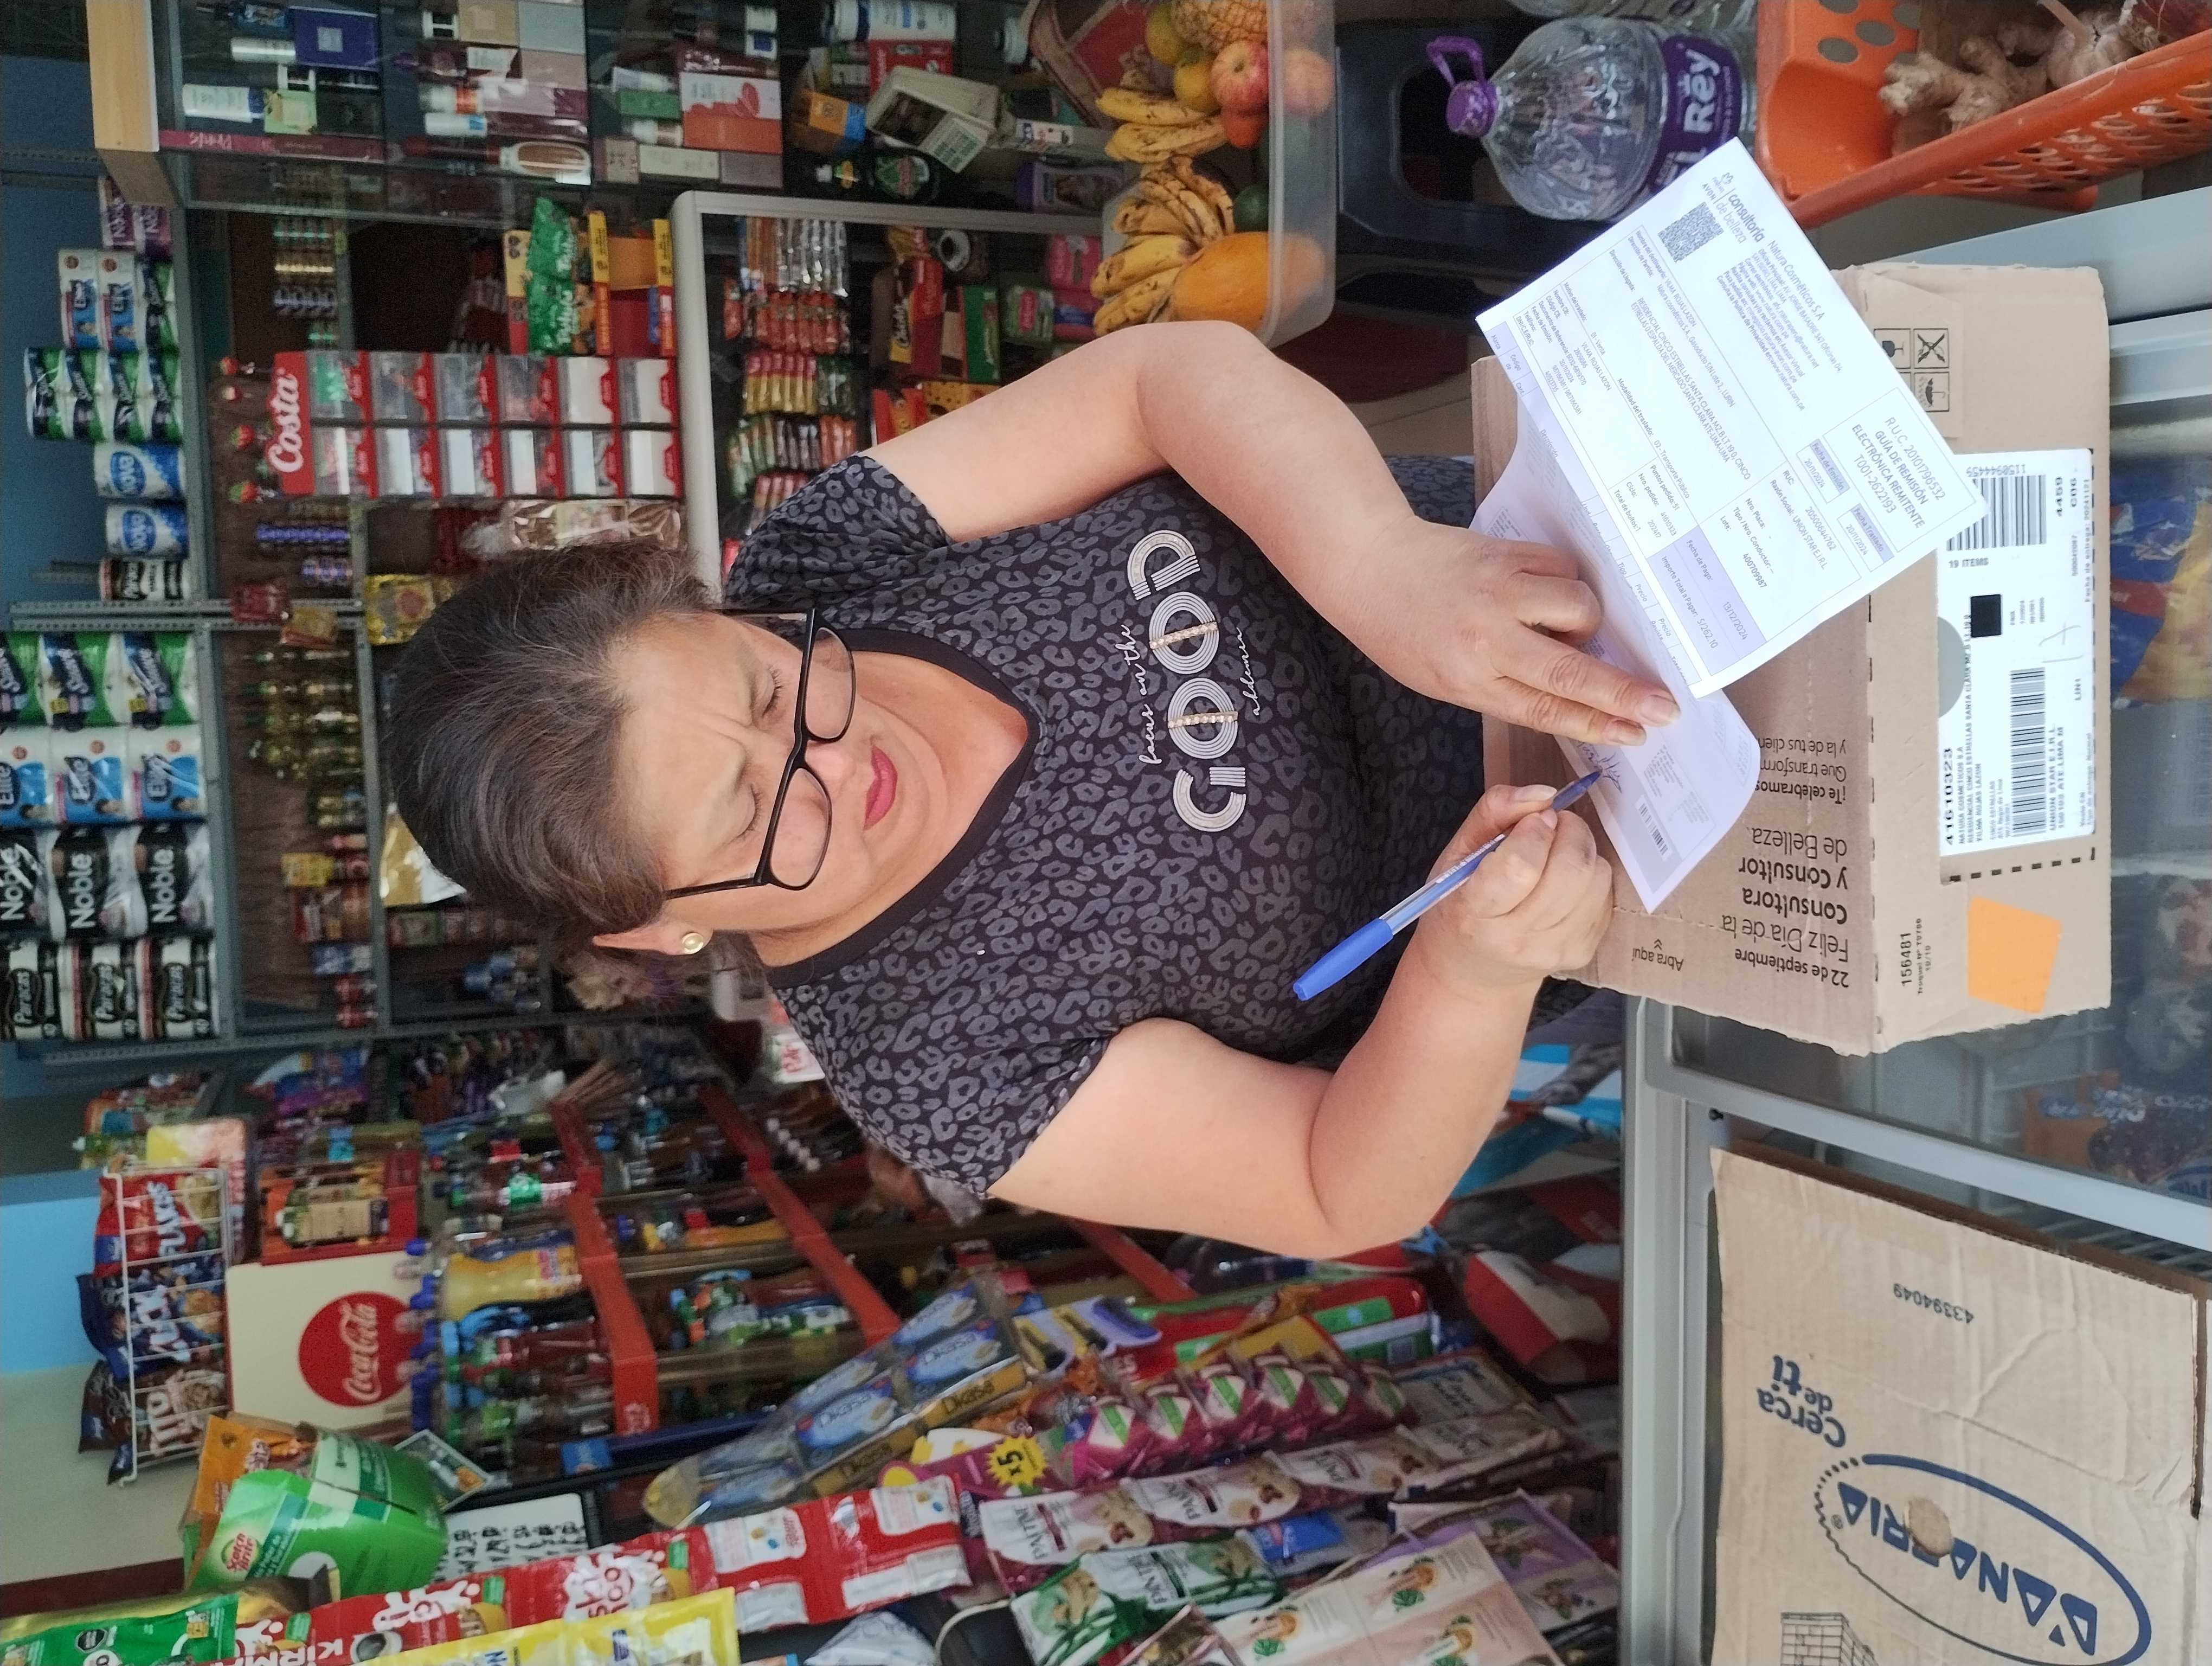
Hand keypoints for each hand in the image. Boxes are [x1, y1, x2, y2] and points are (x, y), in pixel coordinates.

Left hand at [1347, 515, 1678, 746]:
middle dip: (1623, 693)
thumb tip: (1577, 695)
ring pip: (1579, 606)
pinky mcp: (1508, 553)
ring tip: (1563, 624)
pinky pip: (1565, 569)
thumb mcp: (1445, 680)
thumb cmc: (1404, 632)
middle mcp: (1487, 636)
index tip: (1636, 734)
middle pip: (1569, 670)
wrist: (1369, 565)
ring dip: (1588, 622)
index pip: (1544, 709)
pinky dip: (1567, 584)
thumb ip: (1506, 687)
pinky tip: (1546, 590)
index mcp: (1468, 678)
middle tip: (1665, 708)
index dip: (1595, 724)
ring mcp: (1500, 590)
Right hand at [1409, 783, 1611, 997]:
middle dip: (1567, 831)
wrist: (1475, 971)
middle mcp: (1517, 939)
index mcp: (1476, 913)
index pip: (1521, 866)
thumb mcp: (1458, 853)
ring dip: (1582, 850)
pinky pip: (1605, 895)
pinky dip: (1591, 875)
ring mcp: (1555, 950)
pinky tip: (1566, 880)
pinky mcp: (1582, 952)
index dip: (1534, 831)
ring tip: (1557, 852)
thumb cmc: (1460, 904)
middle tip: (1551, 826)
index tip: (1530, 821)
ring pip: (1595, 877)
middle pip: (1570, 870)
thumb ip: (1494, 811)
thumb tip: (1545, 794)